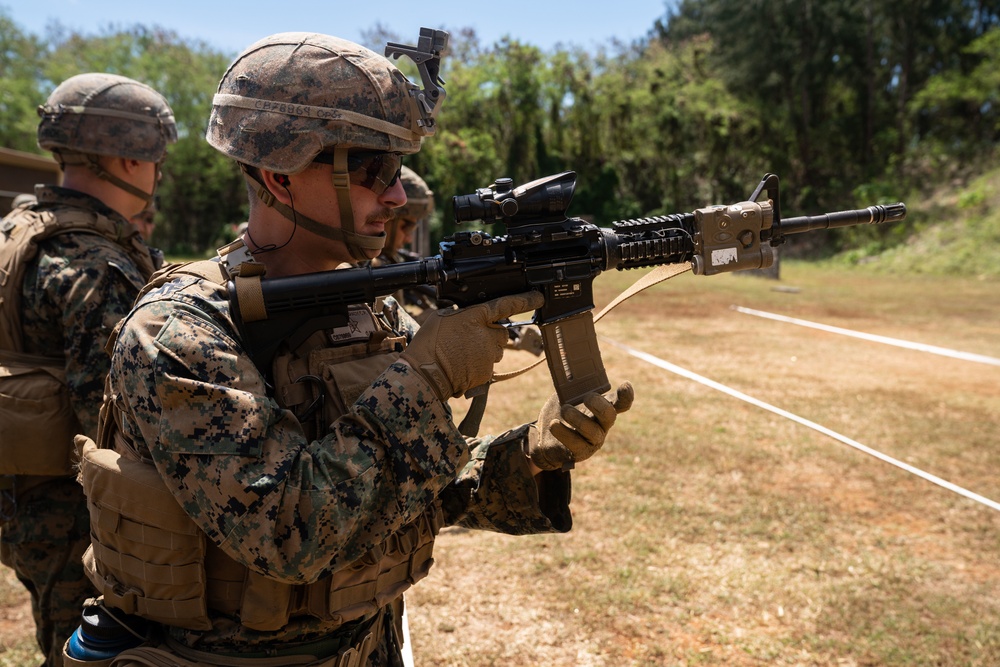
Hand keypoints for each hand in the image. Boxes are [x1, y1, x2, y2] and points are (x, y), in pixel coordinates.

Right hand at [401, 291, 544, 400]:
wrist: (424, 374)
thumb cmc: (428, 345)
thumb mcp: (441, 318)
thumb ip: (462, 314)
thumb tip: (470, 315)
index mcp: (476, 317)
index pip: (506, 305)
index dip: (525, 300)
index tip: (538, 297)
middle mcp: (486, 335)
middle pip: (502, 332)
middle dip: (491, 335)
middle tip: (470, 340)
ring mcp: (488, 355)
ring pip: (497, 350)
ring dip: (486, 351)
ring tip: (463, 354)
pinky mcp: (487, 372)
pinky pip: (490, 366)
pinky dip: (480, 366)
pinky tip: (463, 365)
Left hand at [527, 382, 634, 470]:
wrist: (545, 438)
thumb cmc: (559, 413)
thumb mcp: (564, 396)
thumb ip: (569, 386)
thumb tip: (568, 372)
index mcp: (601, 408)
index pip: (620, 403)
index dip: (626, 396)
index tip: (625, 385)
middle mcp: (601, 425)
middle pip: (609, 416)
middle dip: (599, 405)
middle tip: (586, 397)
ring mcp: (592, 440)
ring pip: (593, 431)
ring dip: (578, 419)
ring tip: (565, 410)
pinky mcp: (580, 452)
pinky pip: (575, 443)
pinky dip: (563, 432)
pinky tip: (554, 424)